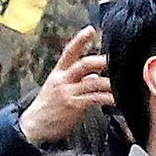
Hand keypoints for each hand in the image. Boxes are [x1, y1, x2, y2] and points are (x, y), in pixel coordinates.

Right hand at [20, 26, 114, 145]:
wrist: (33, 126)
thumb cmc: (48, 107)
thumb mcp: (59, 89)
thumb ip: (77, 81)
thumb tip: (94, 76)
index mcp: (58, 73)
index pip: (69, 52)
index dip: (79, 40)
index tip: (90, 29)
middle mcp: (62, 80)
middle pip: (83, 64)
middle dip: (100, 60)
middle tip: (115, 58)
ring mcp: (67, 92)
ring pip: (92, 82)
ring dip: (109, 82)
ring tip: (122, 81)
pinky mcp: (72, 106)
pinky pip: (94, 98)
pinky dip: (107, 97)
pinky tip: (116, 98)